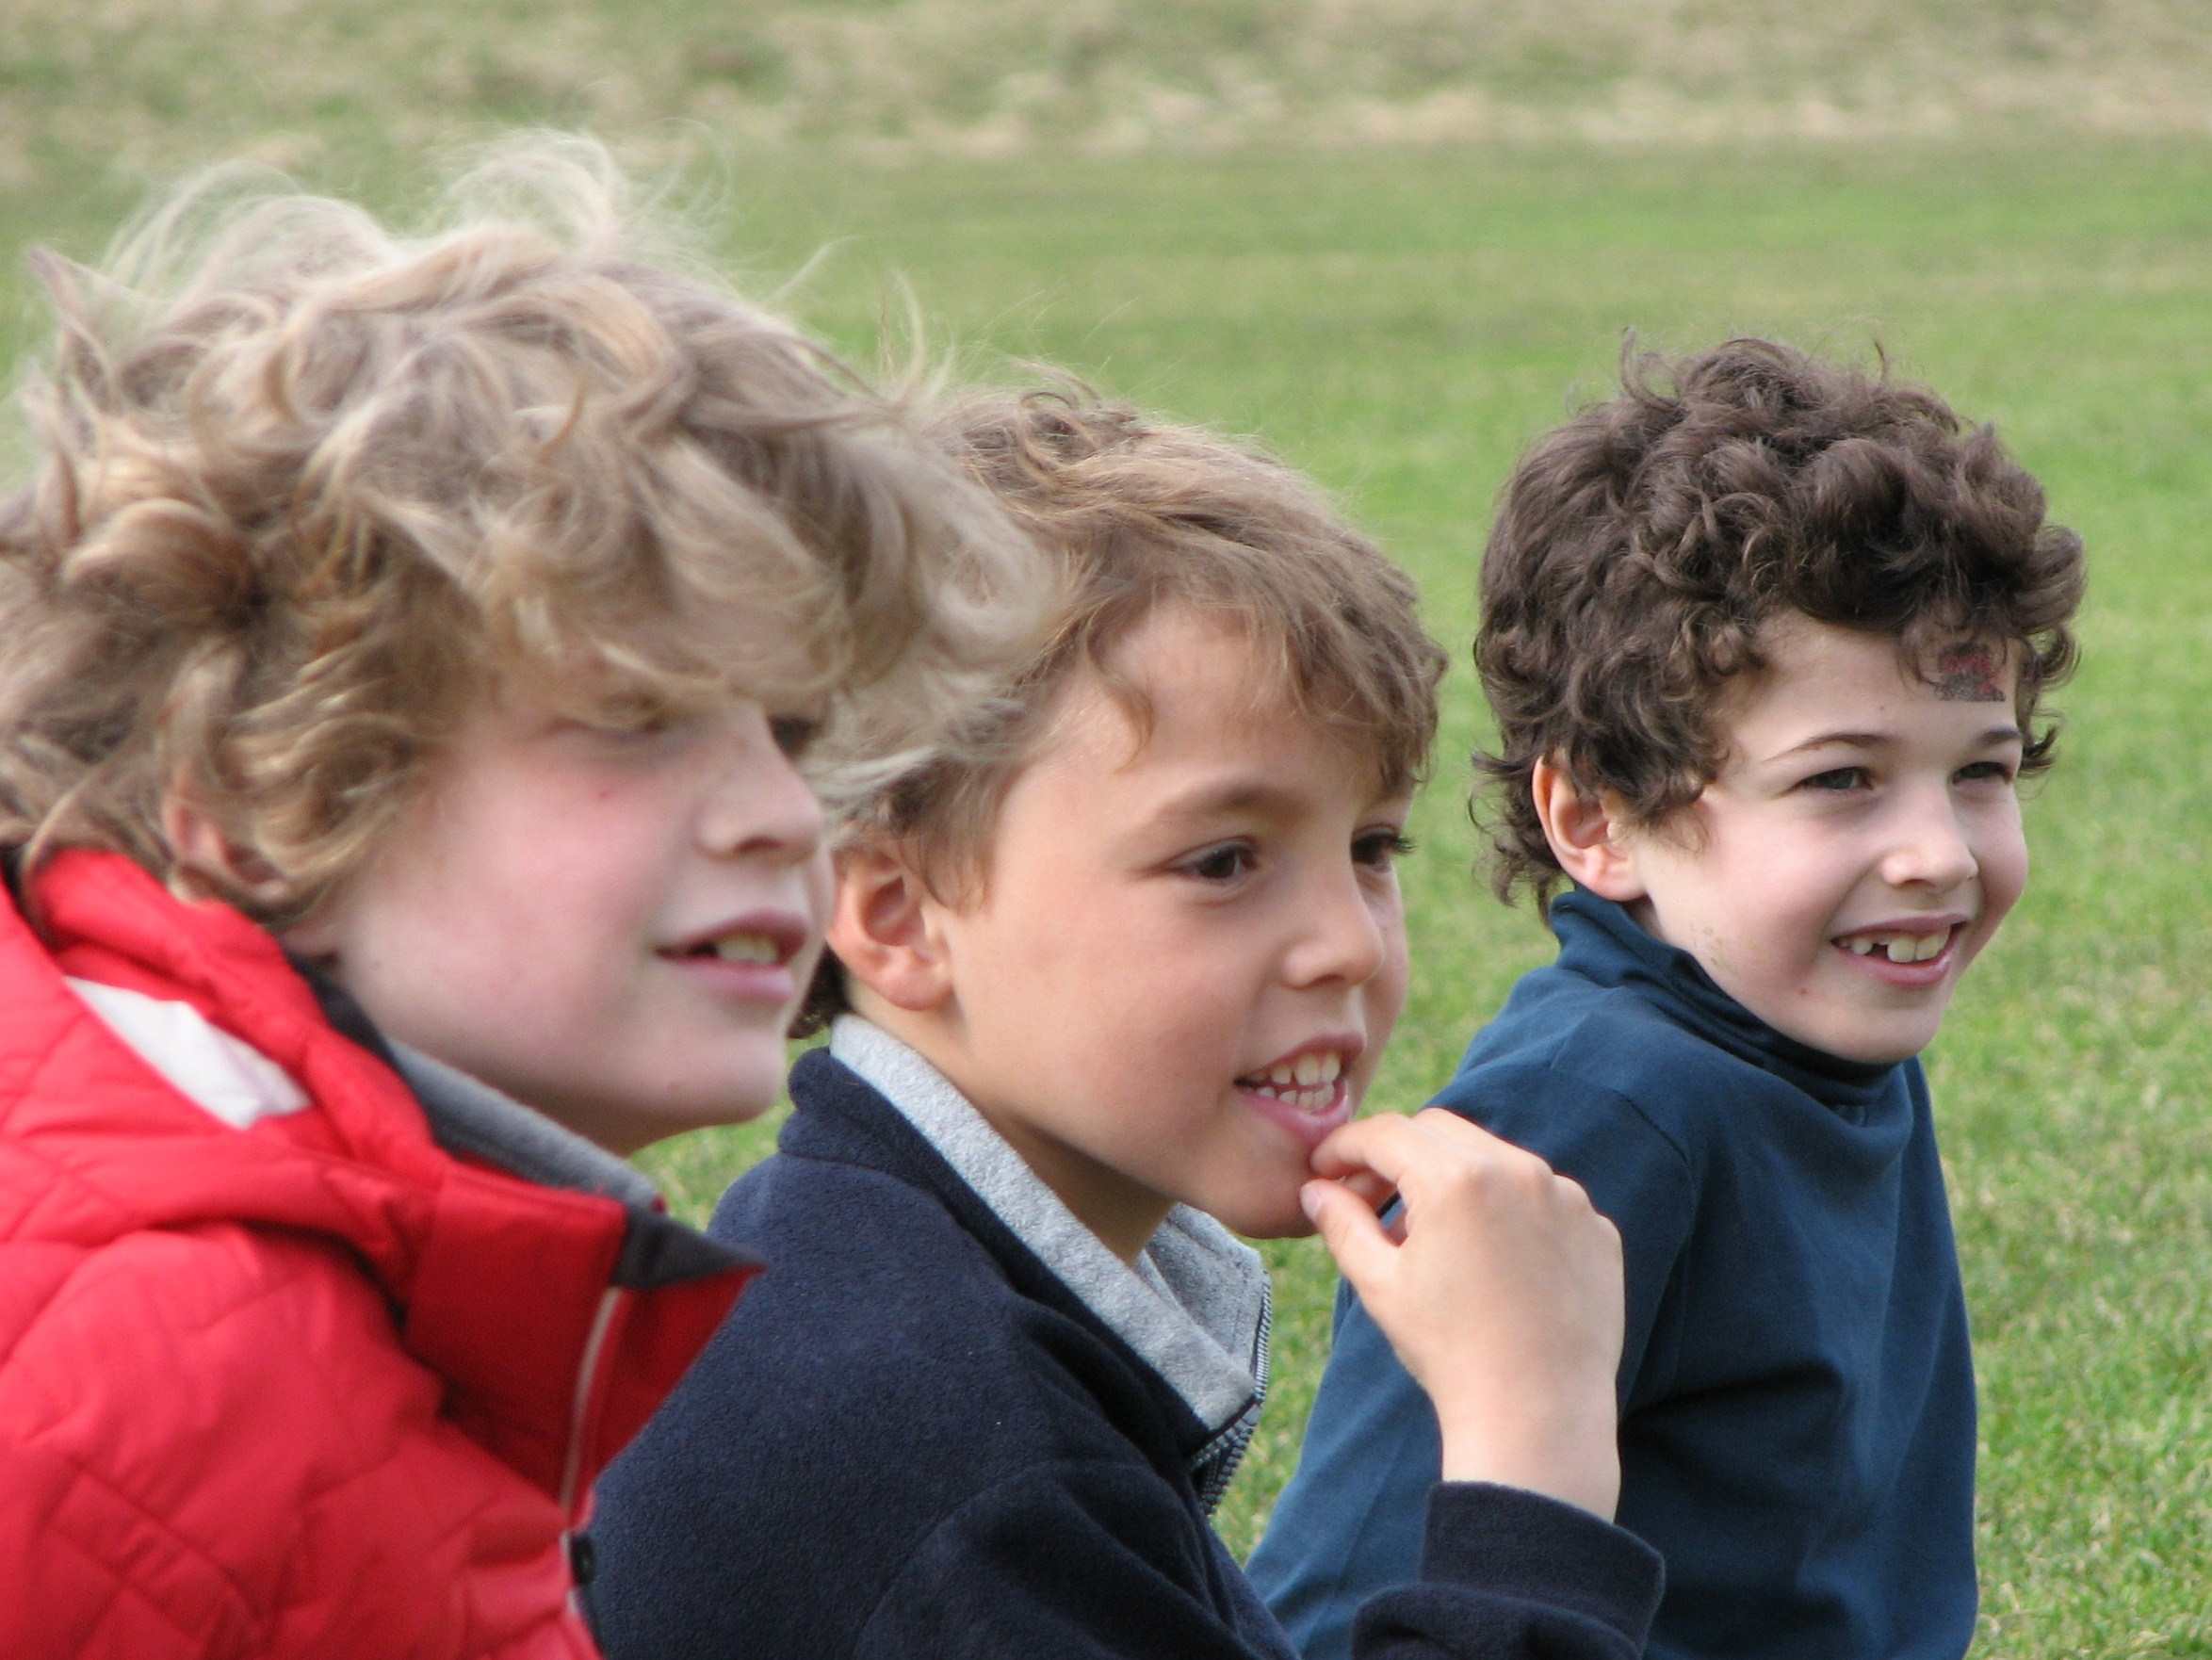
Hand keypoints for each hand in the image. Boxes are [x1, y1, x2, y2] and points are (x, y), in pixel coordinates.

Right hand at [1303, 1108, 1624, 1518]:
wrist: (1538, 1416)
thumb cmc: (1450, 1352)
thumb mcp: (1380, 1284)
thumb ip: (1342, 1223)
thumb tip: (1315, 1189)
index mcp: (1456, 1178)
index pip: (1386, 1134)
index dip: (1345, 1146)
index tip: (1323, 1169)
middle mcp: (1518, 1170)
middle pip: (1439, 1132)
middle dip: (1396, 1155)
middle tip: (1366, 1199)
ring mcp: (1565, 1197)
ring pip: (1493, 1159)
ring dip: (1454, 1180)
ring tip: (1429, 1240)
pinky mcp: (1597, 1229)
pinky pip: (1541, 1198)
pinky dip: (1507, 1211)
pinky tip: (1490, 1261)